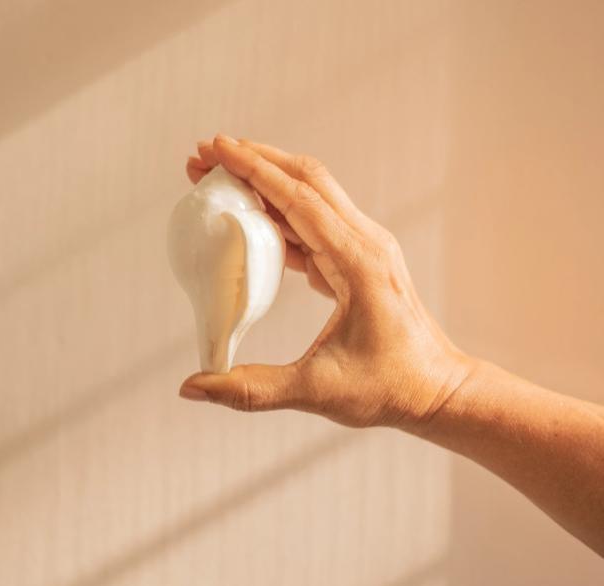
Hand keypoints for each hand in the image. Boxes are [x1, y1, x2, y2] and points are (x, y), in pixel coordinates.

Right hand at [180, 134, 472, 427]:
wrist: (434, 390)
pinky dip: (282, 212)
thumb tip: (193, 387)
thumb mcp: (316, 392)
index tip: (214, 149)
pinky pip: (317, 222)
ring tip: (221, 178)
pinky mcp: (360, 260)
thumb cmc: (388, 388)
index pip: (299, 198)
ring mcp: (366, 247)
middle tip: (206, 155)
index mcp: (358, 262)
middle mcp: (366, 242)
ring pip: (312, 195)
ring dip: (266, 181)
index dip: (253, 169)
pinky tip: (254, 217)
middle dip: (254, 160)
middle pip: (306, 179)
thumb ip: (251, 389)